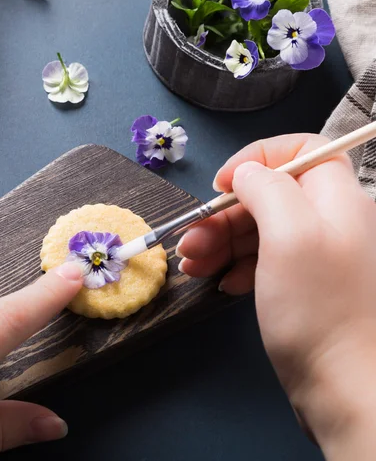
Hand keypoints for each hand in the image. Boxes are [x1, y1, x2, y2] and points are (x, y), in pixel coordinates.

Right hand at [176, 134, 375, 458]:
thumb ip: (266, 187)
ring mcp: (316, 254)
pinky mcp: (304, 284)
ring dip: (220, 241)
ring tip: (191, 264)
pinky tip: (222, 283)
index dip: (258, 158)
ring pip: (261, 228)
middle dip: (224, 213)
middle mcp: (329, 220)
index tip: (223, 185)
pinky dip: (238, 265)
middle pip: (269, 194)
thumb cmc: (319, 307)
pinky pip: (265, 259)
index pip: (300, 149)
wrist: (347, 389)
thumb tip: (245, 172)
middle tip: (191, 240)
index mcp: (336, 197)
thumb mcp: (288, 234)